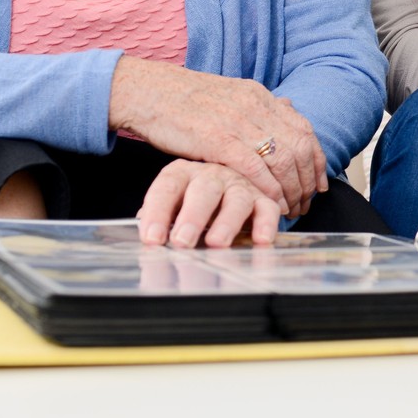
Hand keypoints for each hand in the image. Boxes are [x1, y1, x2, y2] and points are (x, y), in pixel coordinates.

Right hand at [109, 57, 327, 216]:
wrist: (146, 91)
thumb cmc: (182, 99)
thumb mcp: (229, 94)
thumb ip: (258, 106)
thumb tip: (287, 109)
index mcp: (259, 95)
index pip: (304, 129)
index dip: (316, 159)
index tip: (318, 182)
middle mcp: (255, 106)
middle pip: (299, 147)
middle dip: (307, 181)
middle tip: (306, 203)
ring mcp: (238, 122)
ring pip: (282, 159)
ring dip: (291, 190)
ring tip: (291, 210)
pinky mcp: (217, 139)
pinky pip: (255, 168)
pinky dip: (269, 189)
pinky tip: (271, 205)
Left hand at [137, 159, 282, 247]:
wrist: (224, 191)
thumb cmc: (190, 205)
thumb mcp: (171, 207)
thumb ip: (160, 219)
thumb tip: (150, 239)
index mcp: (182, 174)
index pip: (167, 188)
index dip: (157, 213)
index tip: (152, 239)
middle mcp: (211, 175)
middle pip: (204, 189)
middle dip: (193, 216)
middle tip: (182, 241)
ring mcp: (239, 185)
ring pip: (237, 199)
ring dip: (226, 222)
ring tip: (216, 243)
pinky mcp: (262, 198)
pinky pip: (267, 209)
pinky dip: (266, 224)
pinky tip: (260, 240)